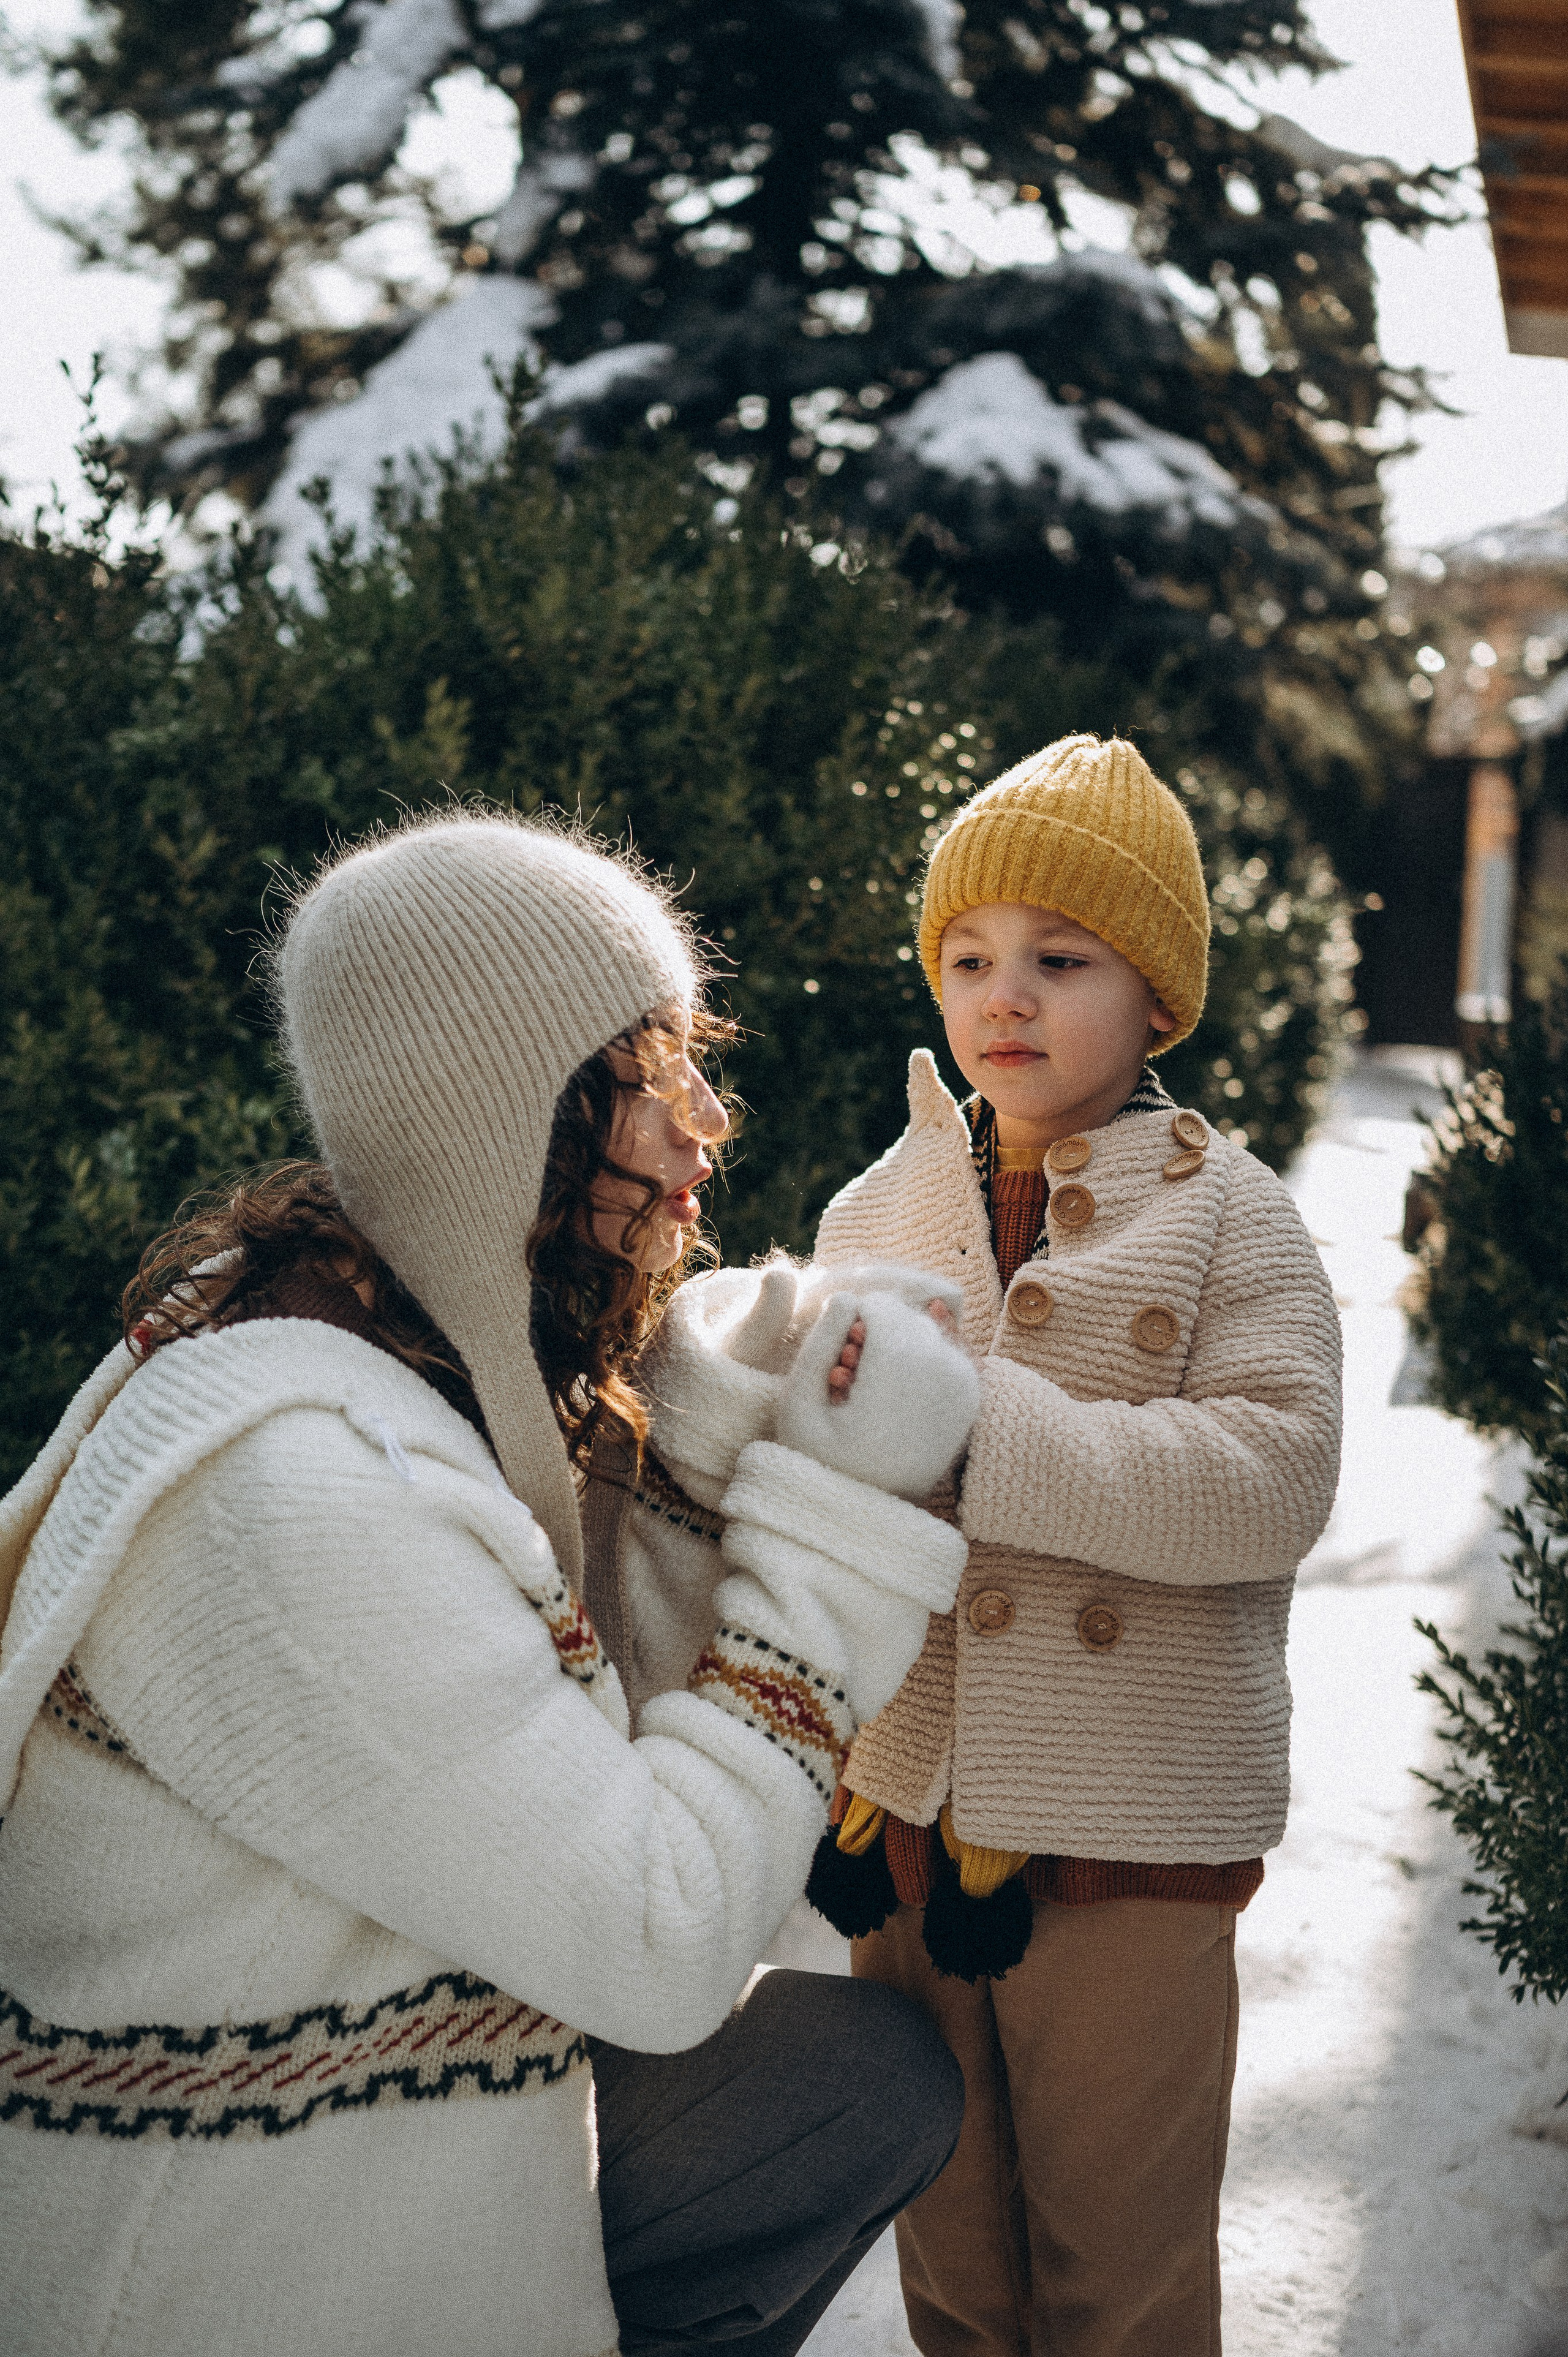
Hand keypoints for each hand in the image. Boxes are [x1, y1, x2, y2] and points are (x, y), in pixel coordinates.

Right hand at [777, 1287, 979, 1501]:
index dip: (854, 1312)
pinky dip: (926, 1349)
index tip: (838, 1341)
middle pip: (910, 1317)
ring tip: (872, 1376)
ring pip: (933, 1330)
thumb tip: (850, 1295)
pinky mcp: (970, 1405)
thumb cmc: (818, 1457)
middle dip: (879, 1325)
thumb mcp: (797, 1401)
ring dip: (901, 1339)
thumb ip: (819, 1342)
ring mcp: (961, 1397)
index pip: (882, 1311)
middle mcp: (936, 1390)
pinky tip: (898, 1370)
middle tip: (851, 1358)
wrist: (863, 1509)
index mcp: (889, 1392)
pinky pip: (953, 1350)